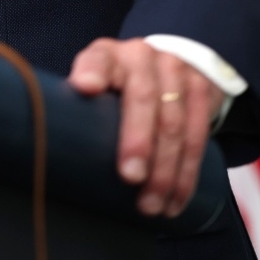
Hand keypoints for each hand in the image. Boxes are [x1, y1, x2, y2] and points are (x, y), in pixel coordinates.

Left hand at [68, 37, 220, 216]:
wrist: (167, 67)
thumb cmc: (118, 88)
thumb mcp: (95, 88)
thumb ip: (79, 108)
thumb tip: (56, 151)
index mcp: (108, 55)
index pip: (98, 59)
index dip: (92, 71)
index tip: (85, 87)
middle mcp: (143, 57)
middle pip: (144, 99)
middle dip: (138, 141)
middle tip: (130, 177)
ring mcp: (177, 71)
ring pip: (175, 124)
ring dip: (165, 170)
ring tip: (151, 204)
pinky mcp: (203, 91)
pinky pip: (198, 137)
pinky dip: (187, 174)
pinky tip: (175, 200)